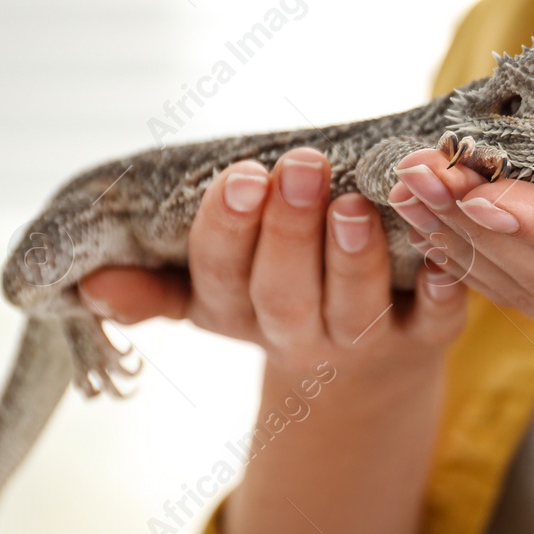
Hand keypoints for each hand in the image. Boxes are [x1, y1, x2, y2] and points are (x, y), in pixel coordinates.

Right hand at [78, 146, 468, 382]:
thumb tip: (89, 281)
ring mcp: (365, 342)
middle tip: (299, 166)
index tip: (243, 175)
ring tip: (354, 203)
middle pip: (283, 293)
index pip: (220, 277)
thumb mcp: (215, 293)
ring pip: (356, 307)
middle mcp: (298, 335)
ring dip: (353, 257)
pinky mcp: (428, 339)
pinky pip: (439, 320)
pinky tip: (443, 250)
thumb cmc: (279, 294)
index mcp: (237, 313)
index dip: (230, 230)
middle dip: (288, 231)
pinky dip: (444, 288)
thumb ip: (157, 285)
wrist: (365, 366)